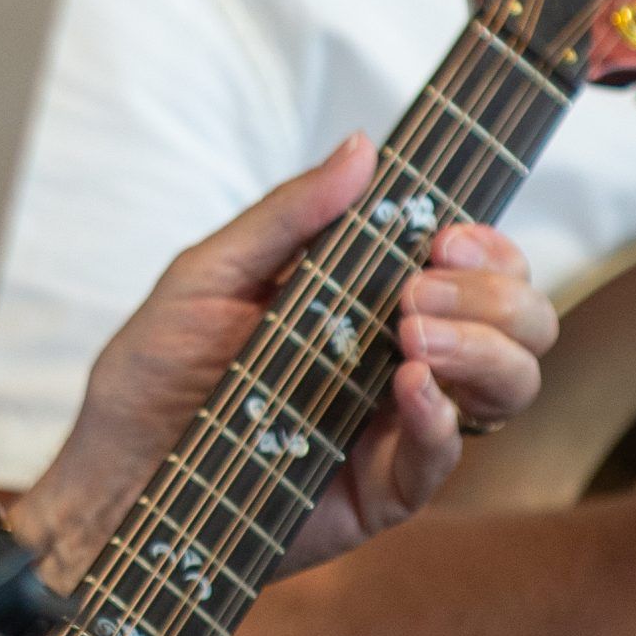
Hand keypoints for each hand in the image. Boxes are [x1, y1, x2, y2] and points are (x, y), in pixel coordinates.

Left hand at [9, 134, 554, 588]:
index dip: (488, 247)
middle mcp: (403, 357)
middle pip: (520, 321)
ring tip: (413, 336)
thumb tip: (363, 147)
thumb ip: (289, 216)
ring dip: (483, 349)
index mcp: (371, 299)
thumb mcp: (210, 273)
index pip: (478, 266)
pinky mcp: (385, 489)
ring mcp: (401, 424)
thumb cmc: (157, 369)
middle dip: (495, 295)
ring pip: (510, 387)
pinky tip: (408, 389)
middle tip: (420, 292)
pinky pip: (446, 456)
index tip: (447, 236)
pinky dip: (441, 418)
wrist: (115, 467)